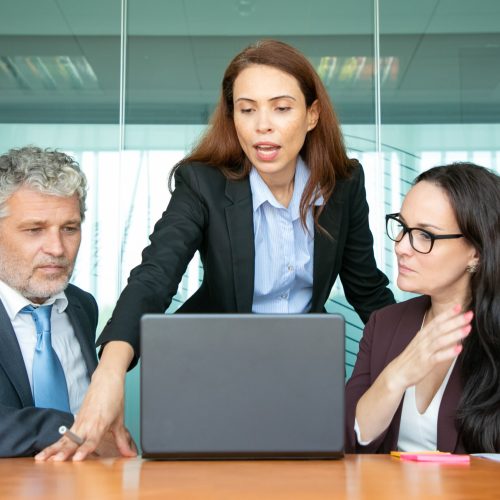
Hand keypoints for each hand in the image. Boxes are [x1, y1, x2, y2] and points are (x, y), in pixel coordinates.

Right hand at [35, 341, 136, 460]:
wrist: (107, 380)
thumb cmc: (113, 398)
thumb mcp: (120, 421)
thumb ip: (122, 440)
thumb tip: (130, 455)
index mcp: (100, 424)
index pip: (92, 440)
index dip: (85, 449)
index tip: (77, 458)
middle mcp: (87, 424)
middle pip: (75, 440)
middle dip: (66, 451)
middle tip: (58, 460)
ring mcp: (79, 422)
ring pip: (65, 438)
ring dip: (53, 449)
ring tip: (43, 459)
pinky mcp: (74, 421)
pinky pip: (63, 435)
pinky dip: (53, 444)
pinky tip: (44, 454)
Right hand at [389, 305, 472, 390]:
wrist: (398, 372)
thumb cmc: (411, 358)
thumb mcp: (420, 343)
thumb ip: (433, 337)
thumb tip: (448, 330)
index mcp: (422, 334)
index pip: (436, 321)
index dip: (447, 313)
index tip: (459, 306)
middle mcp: (423, 340)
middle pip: (440, 328)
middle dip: (455, 320)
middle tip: (469, 314)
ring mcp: (424, 351)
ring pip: (440, 340)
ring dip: (454, 334)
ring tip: (468, 329)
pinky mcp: (426, 362)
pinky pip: (438, 356)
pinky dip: (448, 352)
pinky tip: (459, 349)